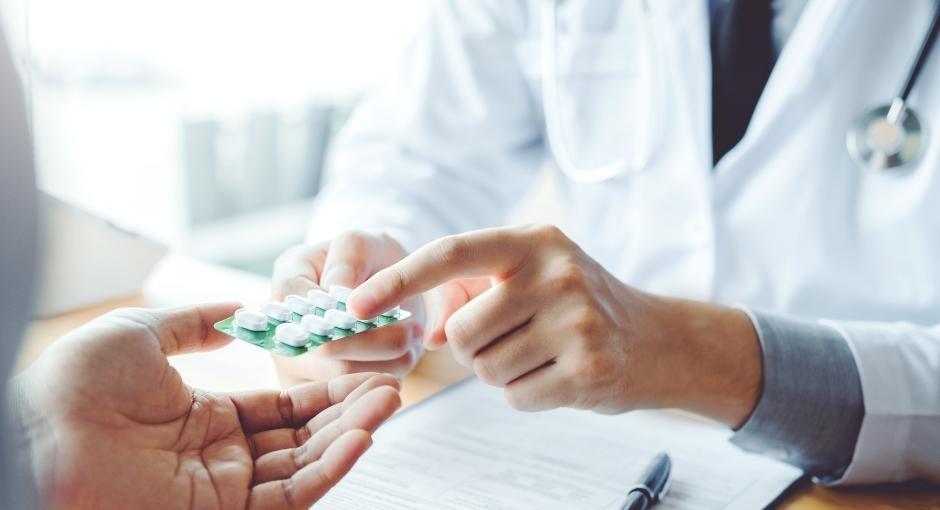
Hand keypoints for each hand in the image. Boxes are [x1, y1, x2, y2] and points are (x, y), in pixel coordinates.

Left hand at [15, 303, 401, 508]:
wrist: (35, 437)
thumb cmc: (73, 384)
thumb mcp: (140, 335)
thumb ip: (195, 323)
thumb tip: (242, 308)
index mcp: (205, 418)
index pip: (283, 406)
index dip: (324, 389)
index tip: (362, 370)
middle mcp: (221, 457)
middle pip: (303, 436)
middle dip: (348, 411)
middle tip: (391, 387)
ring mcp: (223, 489)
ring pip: (304, 465)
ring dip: (349, 435)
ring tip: (387, 402)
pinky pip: (289, 495)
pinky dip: (328, 470)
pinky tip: (359, 438)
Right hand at [270, 232, 424, 385]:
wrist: (383, 290)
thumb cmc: (369, 261)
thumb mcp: (364, 242)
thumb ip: (349, 256)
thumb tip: (337, 288)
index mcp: (286, 285)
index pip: (300, 305)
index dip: (340, 312)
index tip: (376, 308)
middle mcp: (282, 331)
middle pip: (324, 350)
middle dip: (372, 341)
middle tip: (410, 331)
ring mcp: (298, 367)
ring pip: (344, 377)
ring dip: (385, 361)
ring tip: (411, 340)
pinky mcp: (322, 392)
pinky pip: (355, 395)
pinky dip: (385, 378)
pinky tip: (403, 359)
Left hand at [348, 224, 761, 425]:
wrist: (659, 340)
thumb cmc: (580, 305)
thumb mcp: (532, 277)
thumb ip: (474, 292)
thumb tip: (425, 332)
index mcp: (535, 241)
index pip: (451, 253)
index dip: (398, 279)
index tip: (354, 304)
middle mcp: (556, 273)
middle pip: (462, 332)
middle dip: (473, 348)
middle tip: (513, 339)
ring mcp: (576, 321)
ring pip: (485, 370)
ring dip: (502, 372)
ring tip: (542, 353)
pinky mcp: (588, 368)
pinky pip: (515, 398)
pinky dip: (527, 395)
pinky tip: (559, 374)